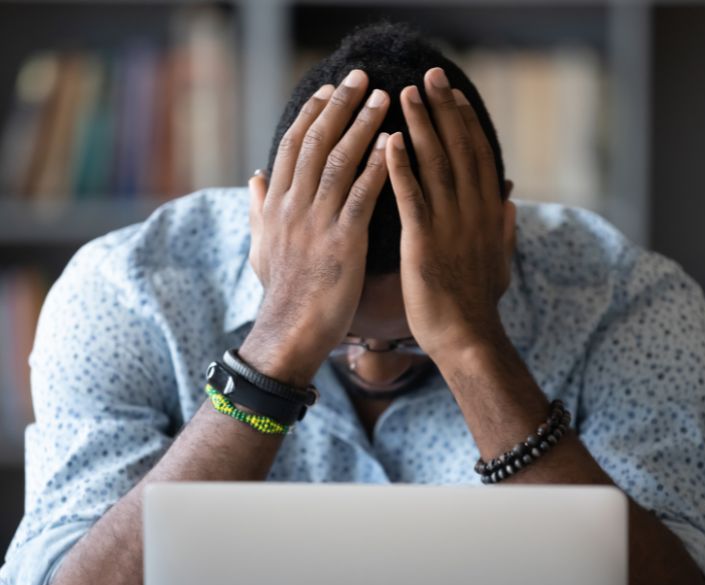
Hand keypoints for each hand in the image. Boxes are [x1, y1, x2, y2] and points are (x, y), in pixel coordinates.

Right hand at [242, 70, 389, 385]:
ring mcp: (317, 221)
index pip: (292, 146)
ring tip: (384, 98)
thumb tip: (253, 176)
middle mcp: (293, 205)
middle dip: (339, 105)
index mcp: (276, 204)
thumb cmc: (282, 290)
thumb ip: (257, 208)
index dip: (311, 114)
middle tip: (360, 77)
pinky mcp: (343, 241)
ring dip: (362, 125)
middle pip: (315, 142)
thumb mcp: (261, 246)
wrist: (290, 330)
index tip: (328, 89)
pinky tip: (394, 143)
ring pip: (338, 161)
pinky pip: (361, 195)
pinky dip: (377, 166)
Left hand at [385, 67, 515, 362]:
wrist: (468, 339)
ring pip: (436, 165)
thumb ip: (504, 229)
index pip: (479, 157)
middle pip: (459, 149)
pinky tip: (388, 142)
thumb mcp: (501, 261)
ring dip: (420, 127)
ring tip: (404, 95)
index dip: (466, 122)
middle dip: (443, 110)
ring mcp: (449, 225)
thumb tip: (512, 201)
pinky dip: (400, 168)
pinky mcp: (424, 242)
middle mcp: (473, 212)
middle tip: (429, 76)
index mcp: (489, 214)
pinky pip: (412, 197)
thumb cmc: (478, 304)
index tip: (453, 95)